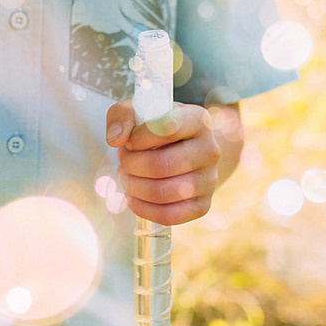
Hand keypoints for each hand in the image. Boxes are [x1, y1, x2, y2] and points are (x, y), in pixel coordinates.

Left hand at [105, 100, 225, 226]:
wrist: (186, 149)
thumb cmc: (157, 128)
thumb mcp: (139, 110)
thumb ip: (122, 116)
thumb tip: (116, 140)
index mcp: (198, 120)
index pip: (167, 127)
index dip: (139, 137)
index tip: (131, 139)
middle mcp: (210, 150)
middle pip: (161, 165)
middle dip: (130, 164)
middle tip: (123, 160)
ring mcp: (210, 180)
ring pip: (162, 192)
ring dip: (133, 186)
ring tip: (126, 176)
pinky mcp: (203, 205)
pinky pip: (169, 216)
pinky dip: (143, 209)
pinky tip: (132, 198)